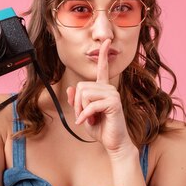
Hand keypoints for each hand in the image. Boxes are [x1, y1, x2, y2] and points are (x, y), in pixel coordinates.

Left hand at [66, 39, 133, 153]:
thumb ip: (77, 102)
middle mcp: (109, 89)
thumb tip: (71, 88)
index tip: (107, 41)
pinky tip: (87, 123)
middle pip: (81, 87)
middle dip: (77, 104)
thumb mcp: (83, 114)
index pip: (103, 69)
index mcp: (104, 89)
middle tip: (84, 117)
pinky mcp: (113, 103)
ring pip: (84, 94)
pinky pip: (91, 105)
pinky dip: (85, 115)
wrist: (114, 143)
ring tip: (89, 119)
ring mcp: (113, 94)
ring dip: (81, 110)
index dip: (104, 55)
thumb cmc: (101, 129)